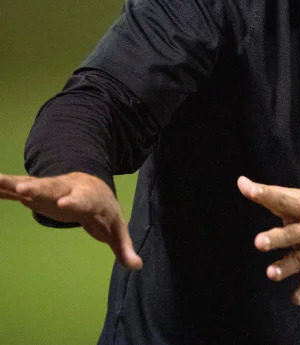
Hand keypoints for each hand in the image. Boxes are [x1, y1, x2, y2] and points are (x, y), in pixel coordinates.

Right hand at [0, 171, 141, 269]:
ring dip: (13, 184)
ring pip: (30, 185)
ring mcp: (49, 189)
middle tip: (23, 191)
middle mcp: (67, 190)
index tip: (63, 205)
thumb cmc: (103, 211)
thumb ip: (124, 248)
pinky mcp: (34, 192)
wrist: (93, 185)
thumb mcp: (116, 229)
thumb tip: (137, 266)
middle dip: (39, 189)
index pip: (83, 200)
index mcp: (88, 199)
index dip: (74, 202)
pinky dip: (2, 187)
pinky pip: (16, 190)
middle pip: (53, 189)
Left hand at [237, 176, 299, 305]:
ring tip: (272, 273)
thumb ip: (285, 201)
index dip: (263, 192)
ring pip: (298, 259)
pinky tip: (296, 299)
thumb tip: (250, 191)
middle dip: (275, 238)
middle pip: (289, 234)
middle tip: (259, 242)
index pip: (281, 198)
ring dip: (285, 266)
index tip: (244, 186)